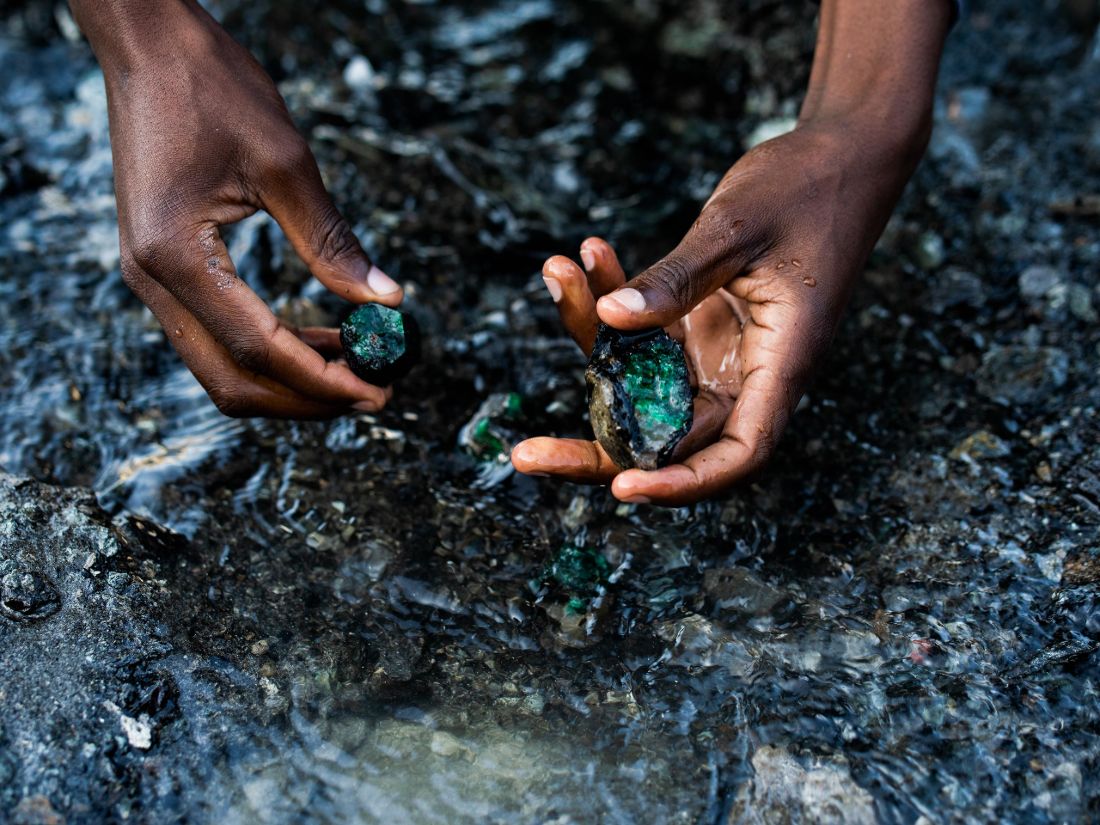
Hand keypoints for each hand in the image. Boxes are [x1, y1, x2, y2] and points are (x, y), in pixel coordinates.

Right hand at [74, 0, 402, 417]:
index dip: (322, 381)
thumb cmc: (213, 90)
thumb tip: (388, 302)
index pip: (257, 349)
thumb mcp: (285, 165)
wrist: (150, 46)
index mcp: (174, 257)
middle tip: (373, 392)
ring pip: (222, 366)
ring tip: (357, 368)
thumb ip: (332, 243)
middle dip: (306, 398)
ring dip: (290, 380)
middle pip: (232, 379)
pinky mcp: (162, 268)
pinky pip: (217, 334)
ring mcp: (150, 278)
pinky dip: (270, 349)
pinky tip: (321, 339)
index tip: (377, 392)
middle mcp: (150, 280)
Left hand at [511, 123, 924, 504]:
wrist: (843, 155)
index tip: (623, 488)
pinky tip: (589, 255)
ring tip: (559, 273)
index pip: (739, 452)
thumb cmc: (810, 187)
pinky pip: (644, 334)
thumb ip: (677, 278)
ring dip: (593, 339)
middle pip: (672, 438)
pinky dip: (613, 300)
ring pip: (643, 382)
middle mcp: (747, 372)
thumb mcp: (738, 227)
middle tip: (526, 453)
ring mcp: (719, 351)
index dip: (682, 482)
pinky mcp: (699, 325)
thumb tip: (611, 318)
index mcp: (780, 363)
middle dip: (597, 447)